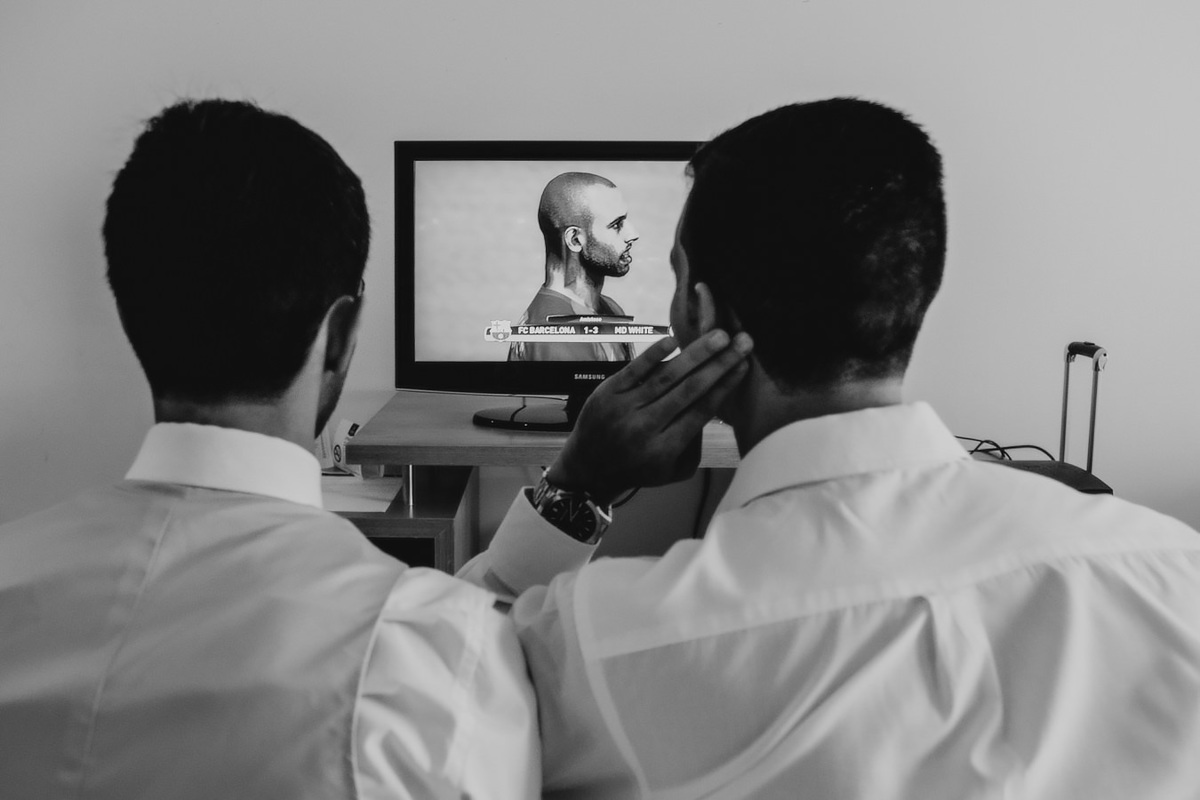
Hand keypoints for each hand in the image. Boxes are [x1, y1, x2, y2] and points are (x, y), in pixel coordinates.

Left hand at [547, 329, 752, 504]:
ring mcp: (624, 408)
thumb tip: (712, 406)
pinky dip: (654, 354)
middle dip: (719, 364)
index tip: (744, 366)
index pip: (702, 411)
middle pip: (689, 390)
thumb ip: (695, 445)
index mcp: (665, 449)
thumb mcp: (673, 472)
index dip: (725, 386)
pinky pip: (634, 370)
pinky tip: (673, 339)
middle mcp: (646, 427)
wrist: (588, 470)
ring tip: (718, 335)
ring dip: (695, 354)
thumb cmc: (638, 469)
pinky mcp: (607, 393)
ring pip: (666, 376)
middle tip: (742, 342)